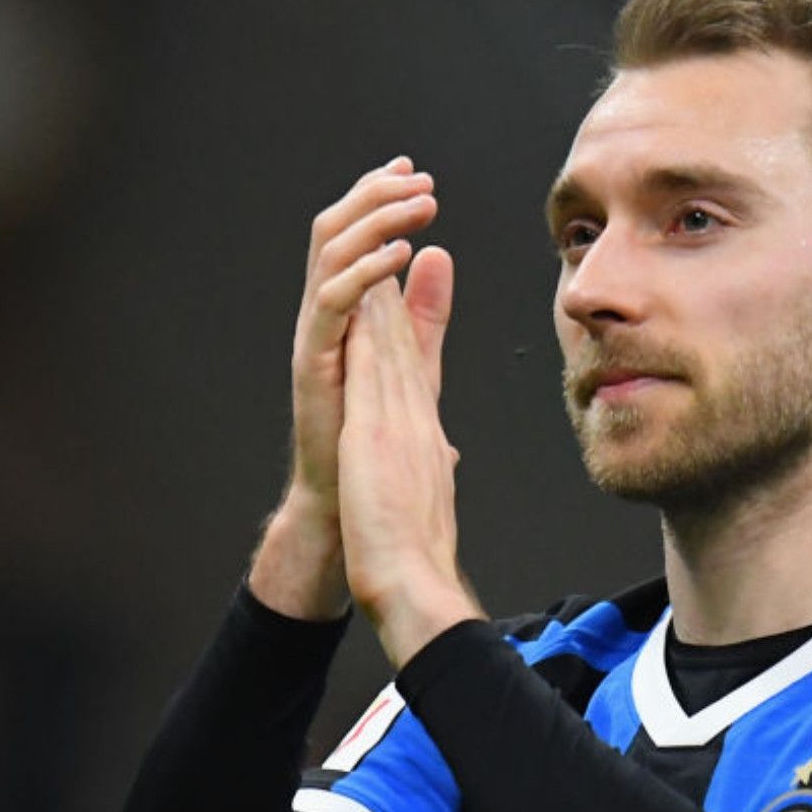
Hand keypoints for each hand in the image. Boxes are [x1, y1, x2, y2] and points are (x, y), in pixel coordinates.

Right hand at [252, 157, 449, 618]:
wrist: (354, 505)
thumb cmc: (376, 442)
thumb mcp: (411, 360)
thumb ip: (424, 311)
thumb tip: (437, 258)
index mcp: (344, 310)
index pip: (353, 235)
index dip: (377, 196)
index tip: (413, 169)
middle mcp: (323, 315)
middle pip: (334, 229)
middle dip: (375, 195)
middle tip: (419, 179)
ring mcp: (315, 337)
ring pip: (329, 253)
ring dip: (375, 220)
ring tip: (418, 206)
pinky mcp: (314, 363)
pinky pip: (332, 301)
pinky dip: (365, 271)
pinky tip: (398, 255)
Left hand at [337, 267, 481, 665]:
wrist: (414, 580)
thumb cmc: (416, 550)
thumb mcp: (427, 492)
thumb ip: (435, 461)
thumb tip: (446, 449)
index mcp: (422, 430)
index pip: (415, 359)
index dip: (412, 310)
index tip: (410, 268)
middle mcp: (415, 416)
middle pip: (406, 338)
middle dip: (402, 282)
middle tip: (403, 231)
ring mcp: (399, 419)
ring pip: (392, 340)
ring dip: (387, 285)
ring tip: (385, 240)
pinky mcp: (377, 430)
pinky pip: (374, 367)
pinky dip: (371, 328)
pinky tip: (364, 293)